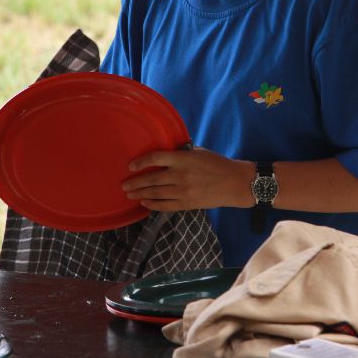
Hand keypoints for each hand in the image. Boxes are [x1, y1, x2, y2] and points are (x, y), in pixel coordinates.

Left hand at [121, 147, 252, 212]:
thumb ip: (181, 152)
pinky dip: (153, 205)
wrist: (234, 183)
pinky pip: (165, 206)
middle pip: (152, 179)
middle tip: (123, 185)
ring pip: (156, 194)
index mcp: (183, 159)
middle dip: (135, 183)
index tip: (131, 166)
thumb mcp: (199, 152)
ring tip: (129, 194)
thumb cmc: (217, 163)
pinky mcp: (187, 204)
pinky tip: (144, 203)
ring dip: (140, 194)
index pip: (156, 158)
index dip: (141, 162)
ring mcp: (183, 192)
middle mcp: (181, 175)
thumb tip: (165, 151)